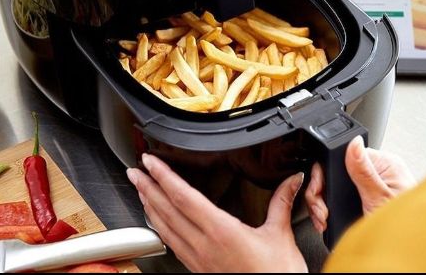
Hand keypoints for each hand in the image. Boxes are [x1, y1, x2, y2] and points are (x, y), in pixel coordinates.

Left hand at [127, 154, 307, 272]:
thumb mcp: (280, 236)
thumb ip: (282, 203)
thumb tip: (292, 180)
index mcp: (221, 232)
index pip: (183, 197)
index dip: (164, 176)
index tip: (151, 162)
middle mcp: (204, 246)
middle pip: (166, 211)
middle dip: (147, 188)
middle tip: (134, 171)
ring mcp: (198, 259)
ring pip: (165, 228)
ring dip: (149, 206)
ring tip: (140, 191)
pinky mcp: (199, 269)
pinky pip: (172, 244)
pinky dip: (161, 228)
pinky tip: (159, 223)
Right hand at [305, 136, 416, 232]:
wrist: (412, 253)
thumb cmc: (406, 227)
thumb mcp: (379, 199)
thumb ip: (364, 172)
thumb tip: (353, 143)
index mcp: (385, 163)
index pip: (342, 156)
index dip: (325, 174)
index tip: (319, 193)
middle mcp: (378, 172)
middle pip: (336, 171)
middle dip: (321, 193)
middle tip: (321, 212)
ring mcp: (372, 187)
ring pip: (335, 186)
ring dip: (323, 203)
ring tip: (324, 219)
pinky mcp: (367, 201)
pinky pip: (340, 198)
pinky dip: (330, 209)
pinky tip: (328, 219)